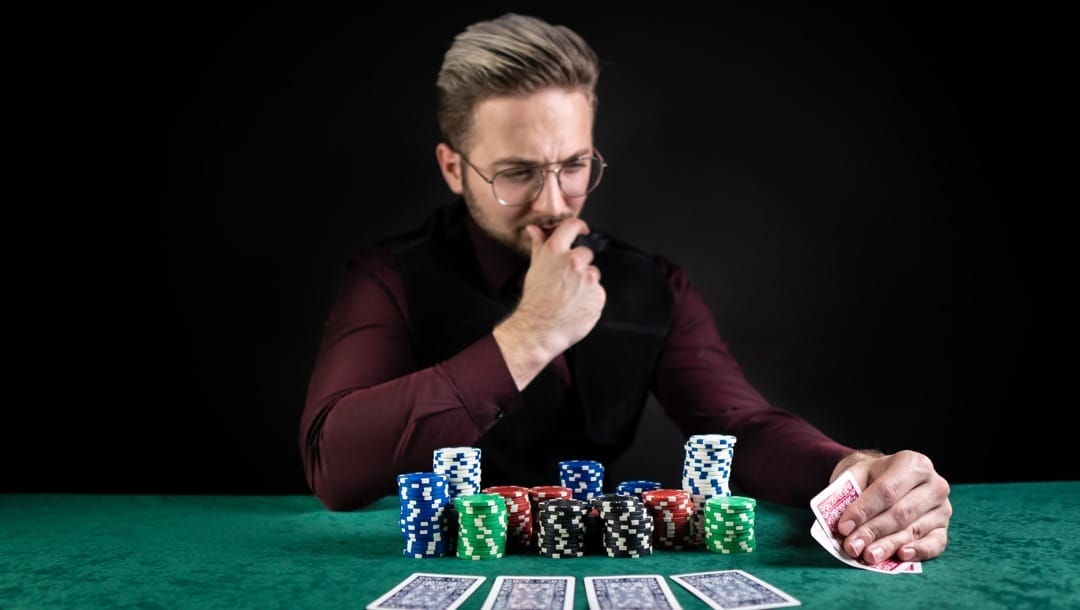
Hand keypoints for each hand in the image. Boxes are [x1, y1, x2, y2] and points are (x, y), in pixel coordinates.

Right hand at [493, 219, 605, 388]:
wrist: (540, 328)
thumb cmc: (535, 301)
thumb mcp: (534, 269)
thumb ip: (538, 246)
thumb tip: (534, 229)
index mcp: (556, 252)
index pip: (572, 226)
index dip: (579, 226)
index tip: (582, 230)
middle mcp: (574, 261)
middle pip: (586, 253)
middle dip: (579, 264)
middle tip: (566, 281)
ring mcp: (588, 278)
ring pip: (593, 274)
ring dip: (585, 282)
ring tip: (570, 296)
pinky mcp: (598, 294)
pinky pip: (598, 292)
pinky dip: (590, 298)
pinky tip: (577, 305)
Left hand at [832, 450, 951, 562]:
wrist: (888, 479)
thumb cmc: (871, 478)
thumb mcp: (856, 475)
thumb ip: (848, 494)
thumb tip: (841, 522)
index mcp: (912, 463)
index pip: (886, 491)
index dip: (864, 511)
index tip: (843, 527)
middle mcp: (933, 484)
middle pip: (900, 513)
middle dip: (872, 532)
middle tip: (851, 546)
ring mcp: (942, 507)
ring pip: (913, 530)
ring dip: (888, 546)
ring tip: (867, 556)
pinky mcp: (944, 528)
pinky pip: (935, 544)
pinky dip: (918, 552)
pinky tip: (901, 556)